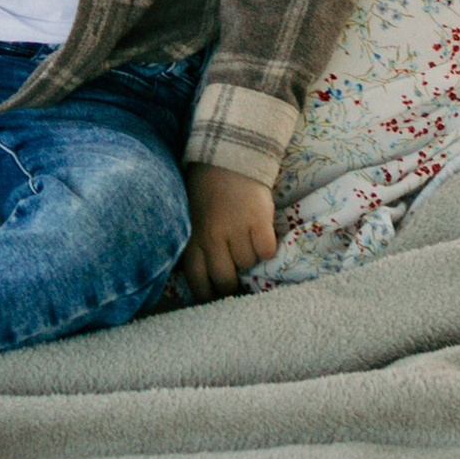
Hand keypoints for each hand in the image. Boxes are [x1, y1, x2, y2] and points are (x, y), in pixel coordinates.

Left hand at [181, 162, 277, 298]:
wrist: (227, 155)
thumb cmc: (206, 188)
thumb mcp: (191, 218)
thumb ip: (197, 245)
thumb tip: (207, 279)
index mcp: (192, 238)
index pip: (197, 282)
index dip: (208, 297)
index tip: (216, 303)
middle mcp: (212, 238)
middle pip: (225, 281)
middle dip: (233, 285)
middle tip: (239, 280)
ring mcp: (235, 230)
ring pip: (248, 264)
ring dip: (250, 256)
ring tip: (246, 237)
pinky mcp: (258, 221)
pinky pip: (266, 251)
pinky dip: (267, 246)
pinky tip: (261, 232)